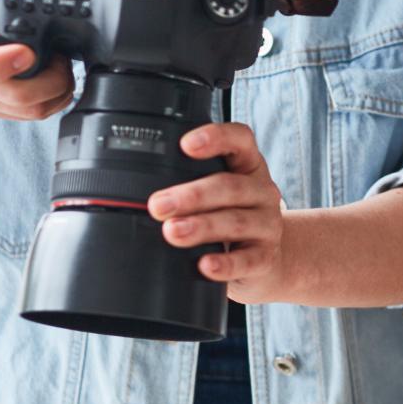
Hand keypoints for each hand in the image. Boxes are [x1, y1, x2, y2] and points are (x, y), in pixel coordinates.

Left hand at [148, 122, 288, 301]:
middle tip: (158, 205)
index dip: (216, 137)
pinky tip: (206, 265)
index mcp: (246, 165)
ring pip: (236, 222)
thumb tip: (135, 195)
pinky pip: (248, 260)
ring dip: (202, 226)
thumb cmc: (229, 218)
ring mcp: (267, 224)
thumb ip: (187, 184)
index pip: (240, 139)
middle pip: (230, 186)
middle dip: (192, 195)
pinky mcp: (266, 257)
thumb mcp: (216, 194)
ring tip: (173, 232)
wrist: (264, 257)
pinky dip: (225, 264)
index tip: (186, 145)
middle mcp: (262, 191)